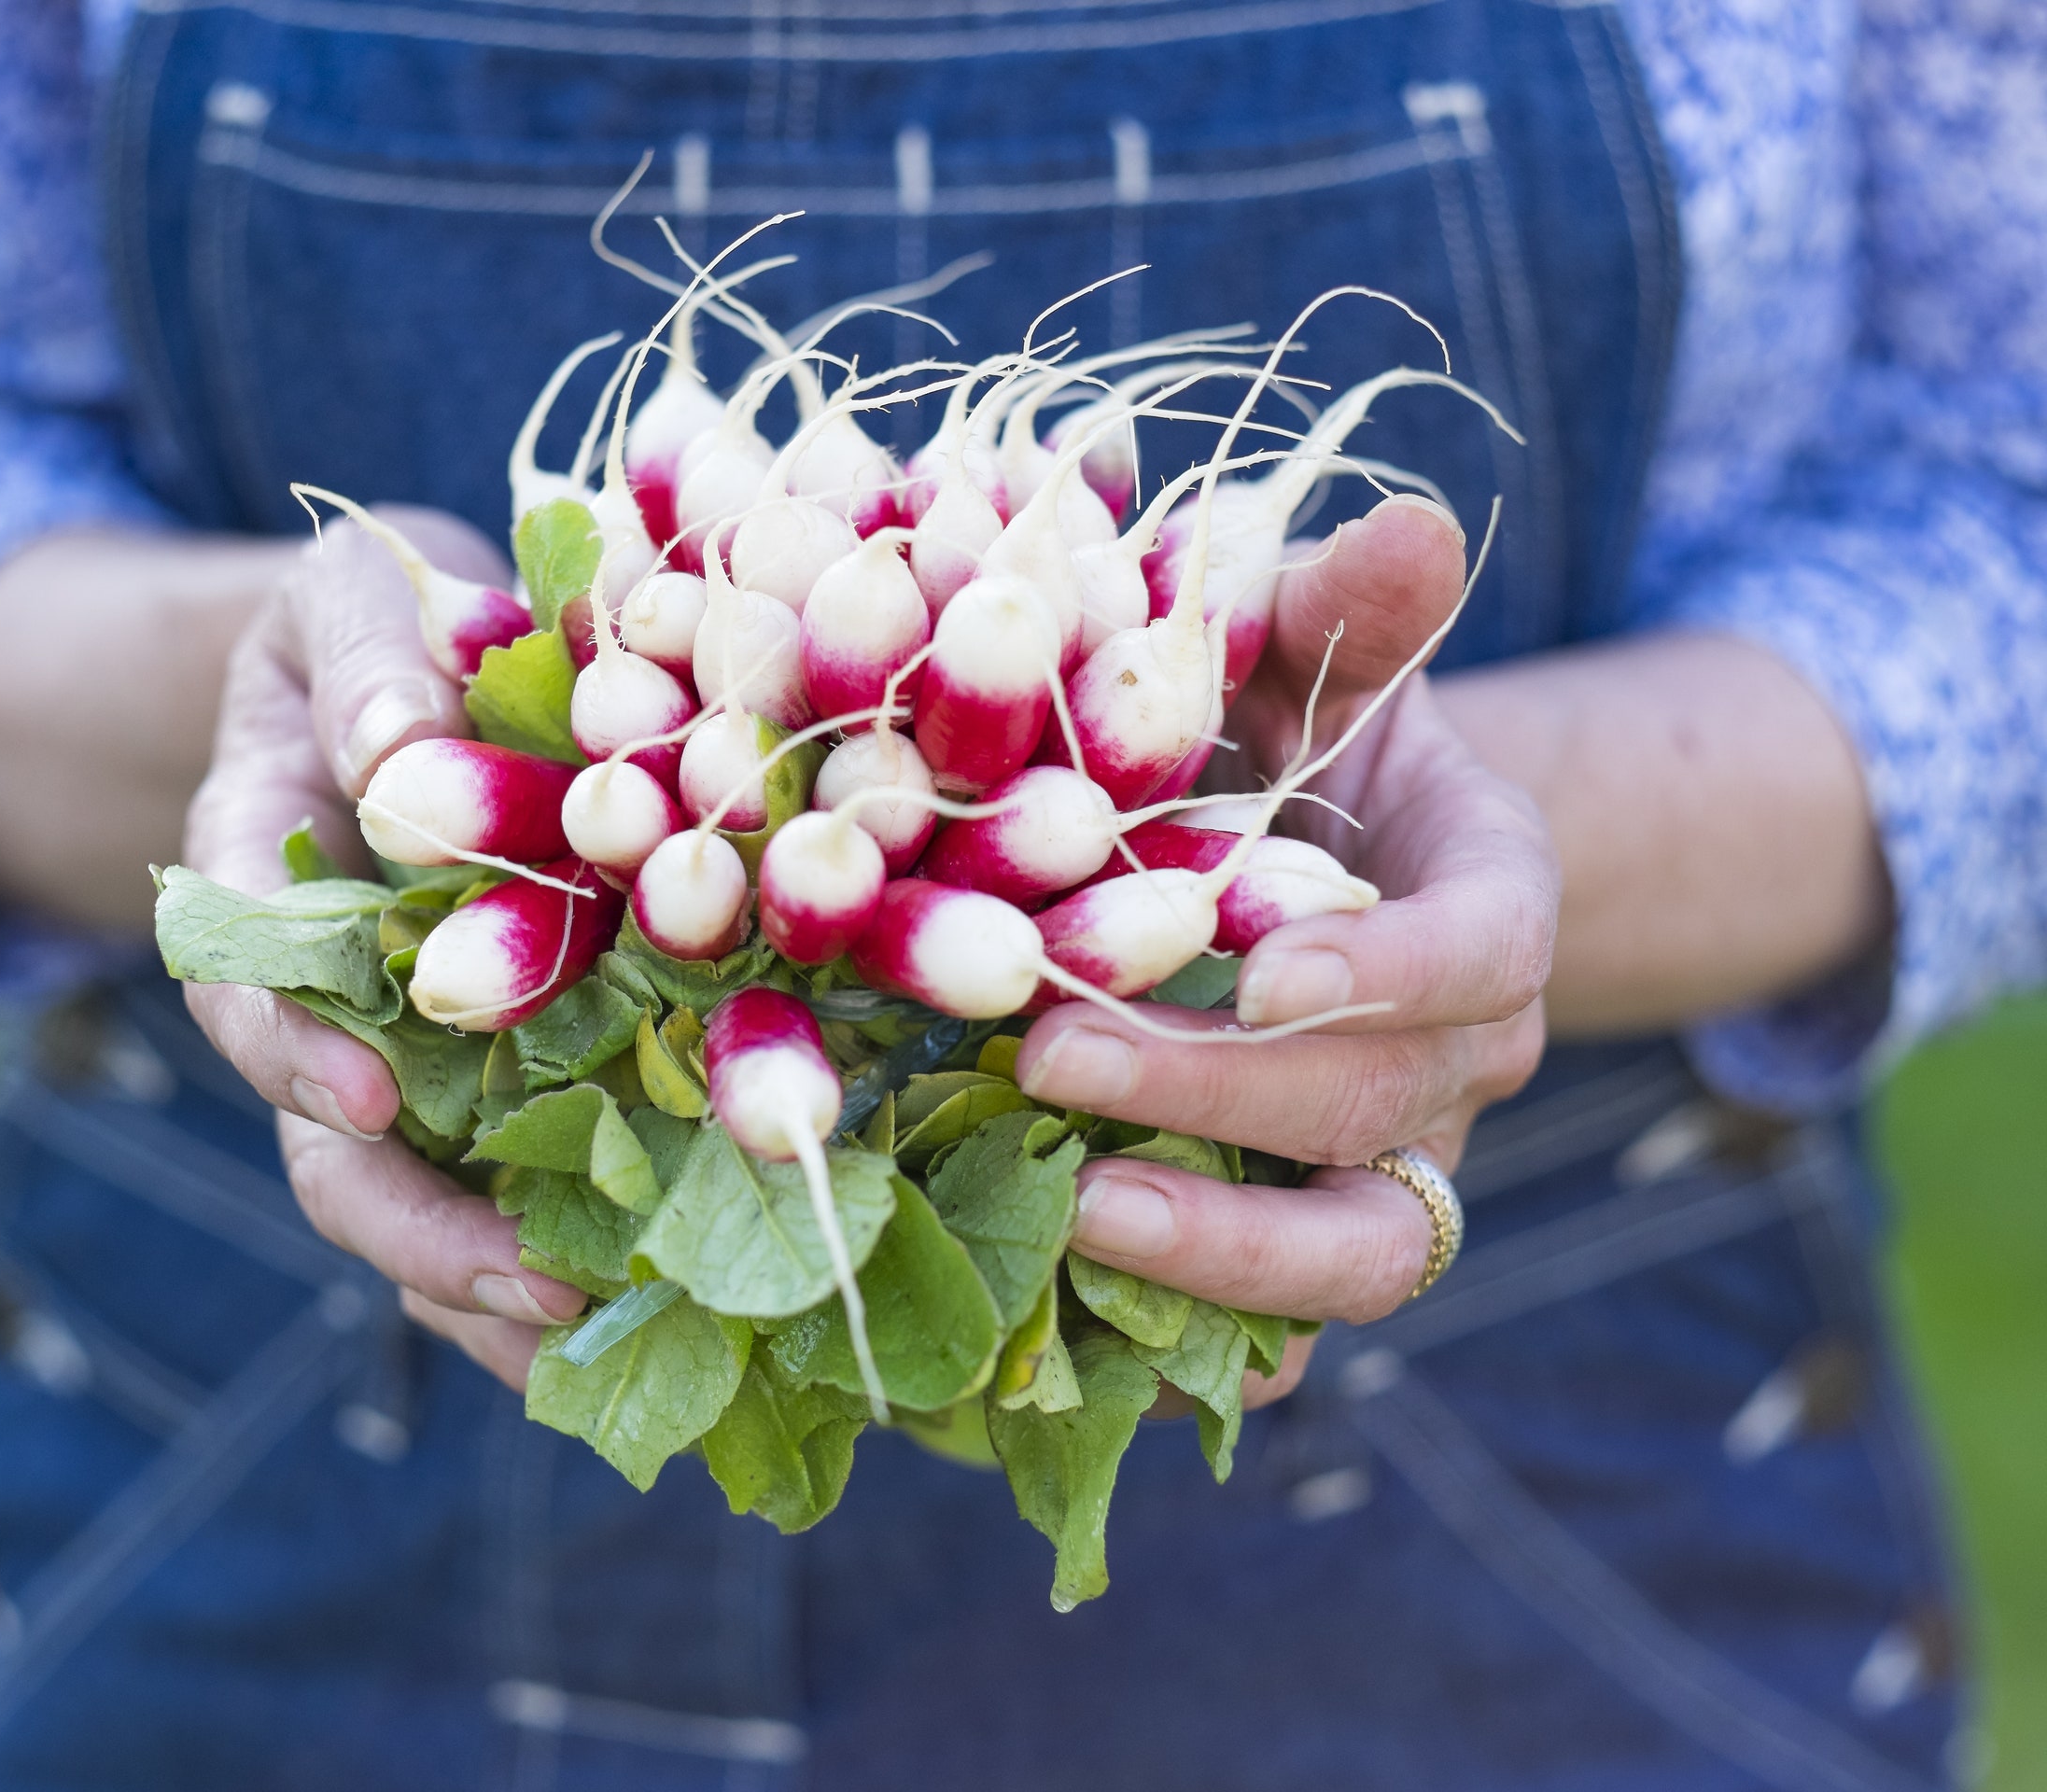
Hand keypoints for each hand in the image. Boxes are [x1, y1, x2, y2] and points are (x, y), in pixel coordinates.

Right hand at [179, 506, 586, 1390]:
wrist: (429, 660)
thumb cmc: (383, 619)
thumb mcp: (352, 590)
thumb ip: (364, 659)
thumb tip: (392, 751)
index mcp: (258, 883)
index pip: (244, 989)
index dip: (292, 1052)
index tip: (361, 1100)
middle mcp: (328, 1000)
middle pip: (332, 1149)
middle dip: (416, 1230)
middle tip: (523, 1285)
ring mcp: (414, 1056)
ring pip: (427, 1202)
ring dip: (499, 1287)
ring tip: (601, 1341)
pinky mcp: (516, 1077)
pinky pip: (524, 1187)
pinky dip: (573, 1257)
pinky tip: (658, 1319)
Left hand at [1016, 495, 1557, 1409]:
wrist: (1306, 856)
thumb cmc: (1295, 735)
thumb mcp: (1315, 651)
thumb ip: (1350, 606)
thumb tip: (1405, 528)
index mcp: (1487, 902)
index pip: (1487, 948)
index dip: (1391, 967)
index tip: (1265, 969)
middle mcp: (1459, 1055)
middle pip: (1380, 1104)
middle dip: (1222, 1093)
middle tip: (1051, 1059)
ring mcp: (1392, 1159)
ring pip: (1361, 1254)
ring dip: (1227, 1253)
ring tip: (1077, 1215)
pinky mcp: (1308, 1233)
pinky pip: (1284, 1333)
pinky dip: (1196, 1350)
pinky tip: (1071, 1334)